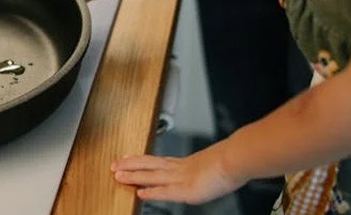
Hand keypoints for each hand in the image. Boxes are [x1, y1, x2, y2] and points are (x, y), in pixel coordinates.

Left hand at [111, 147, 243, 203]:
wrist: (237, 159)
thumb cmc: (231, 161)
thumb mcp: (214, 164)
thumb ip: (206, 168)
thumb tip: (210, 169)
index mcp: (185, 163)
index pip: (158, 161)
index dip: (141, 160)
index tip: (128, 158)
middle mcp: (179, 169)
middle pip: (149, 164)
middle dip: (130, 165)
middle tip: (114, 165)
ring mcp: (182, 178)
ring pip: (152, 175)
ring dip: (134, 176)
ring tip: (118, 175)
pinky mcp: (187, 190)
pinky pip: (165, 191)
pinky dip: (152, 192)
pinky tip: (140, 193)